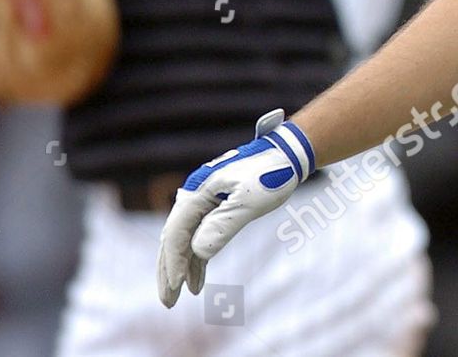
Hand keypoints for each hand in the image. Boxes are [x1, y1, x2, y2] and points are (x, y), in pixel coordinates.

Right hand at [157, 109, 315, 307]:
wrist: (288, 154)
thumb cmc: (272, 174)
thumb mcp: (250, 201)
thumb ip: (223, 225)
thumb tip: (196, 252)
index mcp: (198, 191)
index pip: (177, 232)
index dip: (174, 262)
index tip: (175, 287)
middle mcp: (195, 195)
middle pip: (173, 237)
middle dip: (169, 270)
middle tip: (168, 302)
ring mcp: (205, 200)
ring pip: (184, 239)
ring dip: (183, 267)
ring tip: (184, 294)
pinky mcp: (216, 206)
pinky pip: (199, 235)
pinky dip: (197, 257)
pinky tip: (197, 278)